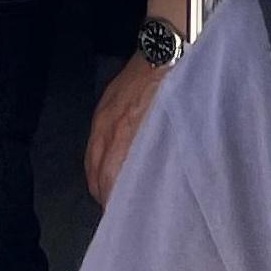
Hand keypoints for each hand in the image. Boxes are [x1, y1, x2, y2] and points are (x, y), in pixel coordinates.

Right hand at [85, 53, 166, 204]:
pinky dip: (96, 162)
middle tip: (120, 213)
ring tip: (111, 197)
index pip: (111, 178)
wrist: (165, 51)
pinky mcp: (102, 108)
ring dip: (98, 181)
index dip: (115, 202)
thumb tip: (165, 182)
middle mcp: (109, 129)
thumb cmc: (179, 91)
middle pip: (96, 173)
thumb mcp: (180, 126)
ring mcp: (102, 117)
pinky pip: (92, 143)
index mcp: (128, 135)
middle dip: (104, 197)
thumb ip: (166, 153)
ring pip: (91, 160)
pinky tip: (107, 168)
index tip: (125, 219)